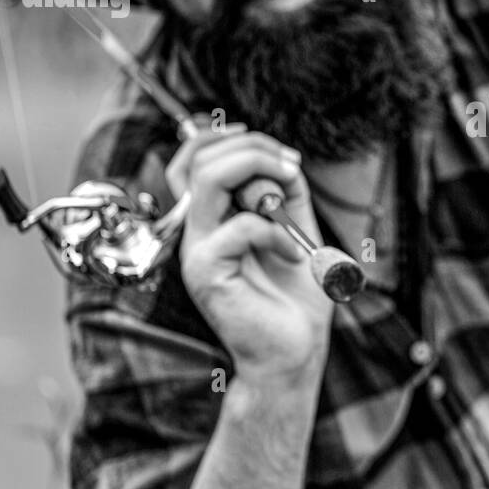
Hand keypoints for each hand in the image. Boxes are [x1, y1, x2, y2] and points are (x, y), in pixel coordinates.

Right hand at [166, 123, 332, 385]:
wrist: (294, 350)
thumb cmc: (294, 296)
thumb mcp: (295, 228)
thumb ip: (285, 192)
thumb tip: (282, 159)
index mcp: (211, 218)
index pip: (193, 159)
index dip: (229, 139)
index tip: (280, 151)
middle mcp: (196, 230)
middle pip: (199, 158)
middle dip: (252, 147)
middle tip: (290, 166)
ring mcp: (195, 250)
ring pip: (209, 178)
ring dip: (259, 170)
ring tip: (288, 193)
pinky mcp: (205, 272)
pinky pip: (241, 226)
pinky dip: (278, 231)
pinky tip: (296, 255)